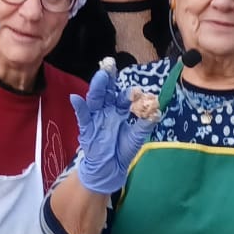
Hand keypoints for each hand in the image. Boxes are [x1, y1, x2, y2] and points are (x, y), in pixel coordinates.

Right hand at [68, 65, 156, 194]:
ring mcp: (95, 117)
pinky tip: (76, 98)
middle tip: (109, 65)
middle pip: (107, 92)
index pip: (123, 97)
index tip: (136, 91)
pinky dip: (79, 107)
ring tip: (100, 77)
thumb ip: (144, 124)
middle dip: (108, 79)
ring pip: (95, 99)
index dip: (129, 93)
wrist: (110, 169)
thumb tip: (157, 112)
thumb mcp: (136, 137)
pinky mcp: (86, 127)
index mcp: (119, 110)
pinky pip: (82, 116)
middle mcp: (106, 110)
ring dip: (97, 88)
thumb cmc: (122, 150)